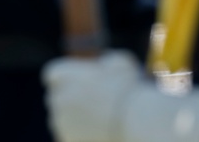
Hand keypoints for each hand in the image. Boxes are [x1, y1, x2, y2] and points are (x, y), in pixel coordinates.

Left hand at [42, 50, 198, 141]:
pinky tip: (109, 134)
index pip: (53, 74)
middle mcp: (57, 104)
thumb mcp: (123, 64)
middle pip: (58, 100)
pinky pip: (78, 141)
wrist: (146, 124)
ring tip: (110, 119)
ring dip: (81, 121)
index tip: (84, 80)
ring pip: (67, 124)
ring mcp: (64, 131)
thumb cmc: (138, 89)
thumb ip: (105, 63)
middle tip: (103, 101)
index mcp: (64, 78)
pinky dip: (88, 139)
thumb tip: (102, 64)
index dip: (69, 76)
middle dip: (75, 100)